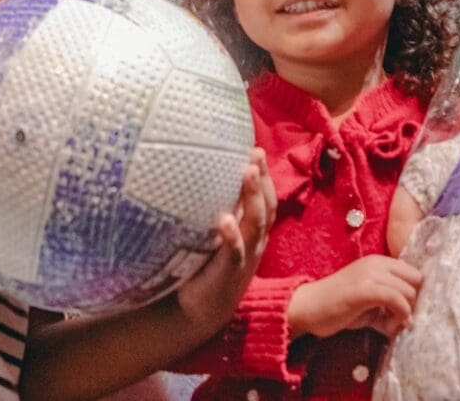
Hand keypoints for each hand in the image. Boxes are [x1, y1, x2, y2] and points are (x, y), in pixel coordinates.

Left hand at [175, 149, 276, 336]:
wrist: (202, 311)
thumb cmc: (206, 266)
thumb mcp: (215, 235)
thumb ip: (215, 209)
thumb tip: (193, 171)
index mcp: (252, 231)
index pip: (265, 198)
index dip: (264, 174)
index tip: (255, 148)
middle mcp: (254, 242)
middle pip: (266, 205)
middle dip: (262, 179)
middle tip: (255, 153)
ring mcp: (245, 257)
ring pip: (256, 224)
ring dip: (252, 197)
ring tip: (247, 173)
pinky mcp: (229, 274)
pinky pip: (234, 253)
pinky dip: (231, 236)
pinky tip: (225, 220)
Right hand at [287, 254, 422, 339]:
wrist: (308, 307)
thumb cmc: (338, 306)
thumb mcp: (370, 300)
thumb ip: (391, 303)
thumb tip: (412, 320)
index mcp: (379, 261)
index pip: (414, 273)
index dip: (414, 294)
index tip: (403, 312)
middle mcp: (376, 262)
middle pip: (416, 281)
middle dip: (413, 303)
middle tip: (397, 321)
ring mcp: (370, 274)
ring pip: (409, 291)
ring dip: (405, 313)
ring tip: (388, 326)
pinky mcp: (364, 289)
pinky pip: (396, 299)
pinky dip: (399, 316)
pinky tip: (386, 327)